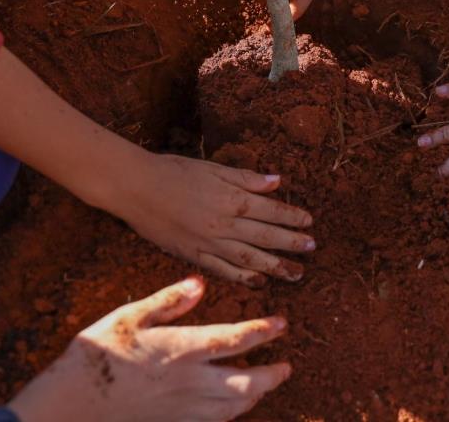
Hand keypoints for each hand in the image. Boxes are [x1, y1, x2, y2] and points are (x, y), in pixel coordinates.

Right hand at [9, 277, 292, 421]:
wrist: (72, 404)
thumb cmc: (99, 354)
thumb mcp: (130, 316)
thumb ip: (168, 301)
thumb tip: (200, 283)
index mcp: (182, 349)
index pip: (236, 339)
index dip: (263, 331)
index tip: (281, 324)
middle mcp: (190, 383)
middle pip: (246, 383)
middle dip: (272, 376)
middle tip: (286, 366)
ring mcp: (183, 409)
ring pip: (234, 408)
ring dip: (255, 396)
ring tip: (265, 385)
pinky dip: (231, 414)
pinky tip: (231, 407)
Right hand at [96, 150, 314, 286]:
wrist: (137, 188)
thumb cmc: (174, 171)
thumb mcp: (214, 168)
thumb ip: (246, 178)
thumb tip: (277, 181)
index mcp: (232, 199)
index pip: (271, 210)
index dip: (292, 217)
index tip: (309, 222)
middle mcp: (224, 224)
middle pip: (266, 237)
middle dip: (291, 243)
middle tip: (312, 249)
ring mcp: (209, 242)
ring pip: (249, 258)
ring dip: (275, 266)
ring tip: (295, 273)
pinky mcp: (193, 255)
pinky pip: (223, 270)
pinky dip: (243, 276)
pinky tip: (258, 281)